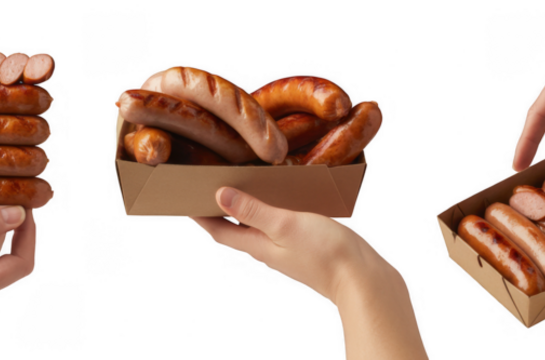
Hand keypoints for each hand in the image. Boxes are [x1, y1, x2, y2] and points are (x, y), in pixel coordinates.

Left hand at [189, 187, 386, 303]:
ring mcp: (286, 249)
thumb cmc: (325, 254)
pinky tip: (279, 197)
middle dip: (218, 209)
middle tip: (205, 185)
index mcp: (257, 246)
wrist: (363, 281)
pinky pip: (279, 224)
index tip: (181, 197)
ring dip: (245, 208)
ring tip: (239, 184)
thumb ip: (253, 211)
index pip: (218, 230)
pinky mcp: (305, 245)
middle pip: (234, 228)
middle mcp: (267, 249)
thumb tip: (218, 197)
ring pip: (256, 226)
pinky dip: (271, 209)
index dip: (198, 215)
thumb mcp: (284, 225)